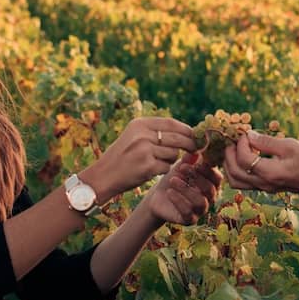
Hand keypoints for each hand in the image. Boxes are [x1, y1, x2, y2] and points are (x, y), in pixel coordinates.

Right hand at [82, 117, 197, 200]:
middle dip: (189, 144)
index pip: (171, 123)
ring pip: (173, 154)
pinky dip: (163, 170)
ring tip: (156, 162)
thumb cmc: (121, 157)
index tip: (195, 135)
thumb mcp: (133, 136)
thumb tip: (185, 131)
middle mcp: (142, 134)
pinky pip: (167, 167)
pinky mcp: (147, 166)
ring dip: (170, 160)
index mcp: (140, 124)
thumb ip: (155, 132)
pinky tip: (151, 171)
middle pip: (177, 138)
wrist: (103, 176)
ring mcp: (145, 150)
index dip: (186, 129)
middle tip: (195, 149)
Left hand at [147, 154, 222, 224]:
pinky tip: (169, 192)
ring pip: (200, 202)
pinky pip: (188, 213)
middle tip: (181, 168)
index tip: (194, 162)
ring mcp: (200, 211)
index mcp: (211, 185)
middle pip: (210, 189)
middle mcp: (209, 199)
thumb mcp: (179, 168)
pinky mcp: (189, 220)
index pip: (217, 178)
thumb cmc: (173, 180)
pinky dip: (178, 201)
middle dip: (196, 178)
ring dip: (186, 189)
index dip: (207, 170)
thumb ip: (188, 160)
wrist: (157, 197)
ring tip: (172, 180)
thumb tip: (196, 150)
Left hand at [222, 131, 298, 194]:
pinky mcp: (263, 188)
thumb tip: (248, 135)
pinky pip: (241, 183)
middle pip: (234, 172)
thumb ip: (266, 141)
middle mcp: (262, 183)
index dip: (241, 144)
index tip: (247, 134)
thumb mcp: (290, 146)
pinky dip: (236, 170)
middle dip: (229, 154)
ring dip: (229, 164)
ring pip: (234, 181)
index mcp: (270, 172)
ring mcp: (262, 187)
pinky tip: (242, 158)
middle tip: (235, 141)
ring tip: (235, 150)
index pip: (244, 159)